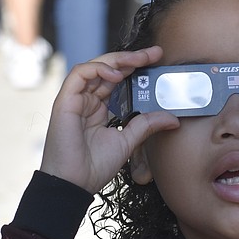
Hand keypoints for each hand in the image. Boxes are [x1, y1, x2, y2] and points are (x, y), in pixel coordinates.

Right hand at [39, 47, 179, 193]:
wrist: (74, 184)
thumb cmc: (94, 167)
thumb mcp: (127, 142)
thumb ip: (146, 126)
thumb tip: (172, 118)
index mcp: (99, 109)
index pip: (117, 80)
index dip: (135, 68)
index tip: (156, 61)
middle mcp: (86, 100)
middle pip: (108, 69)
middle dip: (131, 59)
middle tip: (154, 54)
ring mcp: (75, 99)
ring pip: (94, 67)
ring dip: (117, 60)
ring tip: (138, 60)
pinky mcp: (65, 101)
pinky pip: (79, 74)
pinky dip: (98, 69)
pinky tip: (116, 75)